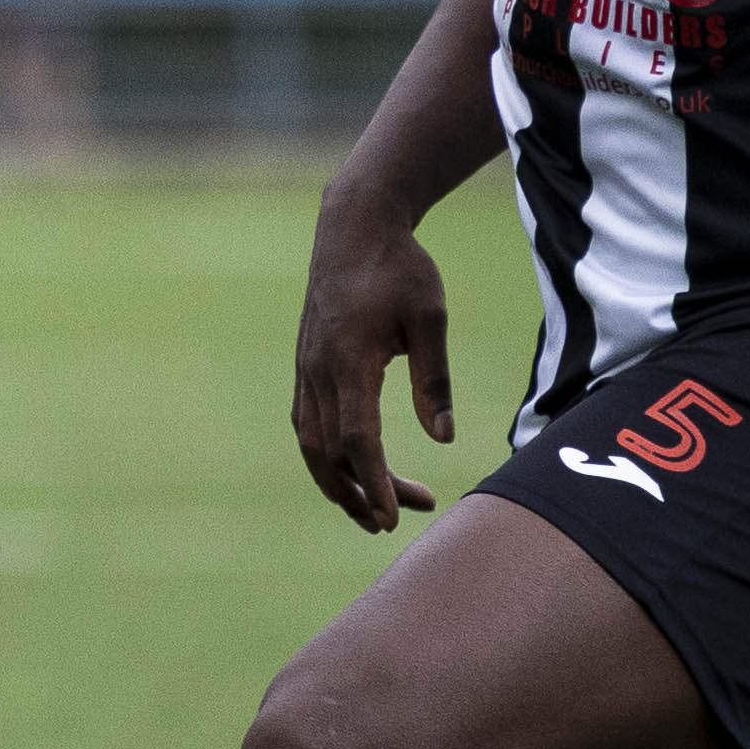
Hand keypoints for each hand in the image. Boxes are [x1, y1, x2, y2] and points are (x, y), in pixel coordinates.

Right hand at [291, 191, 455, 533]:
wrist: (352, 228)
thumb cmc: (400, 268)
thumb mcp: (430, 318)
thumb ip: (434, 380)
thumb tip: (443, 438)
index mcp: (350, 361)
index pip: (358, 440)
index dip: (375, 484)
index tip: (394, 517)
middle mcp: (319, 372)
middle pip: (331, 454)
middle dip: (361, 494)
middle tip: (397, 520)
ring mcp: (306, 370)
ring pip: (311, 445)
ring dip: (339, 483)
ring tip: (372, 509)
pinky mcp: (306, 367)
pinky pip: (306, 425)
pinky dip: (325, 457)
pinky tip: (351, 467)